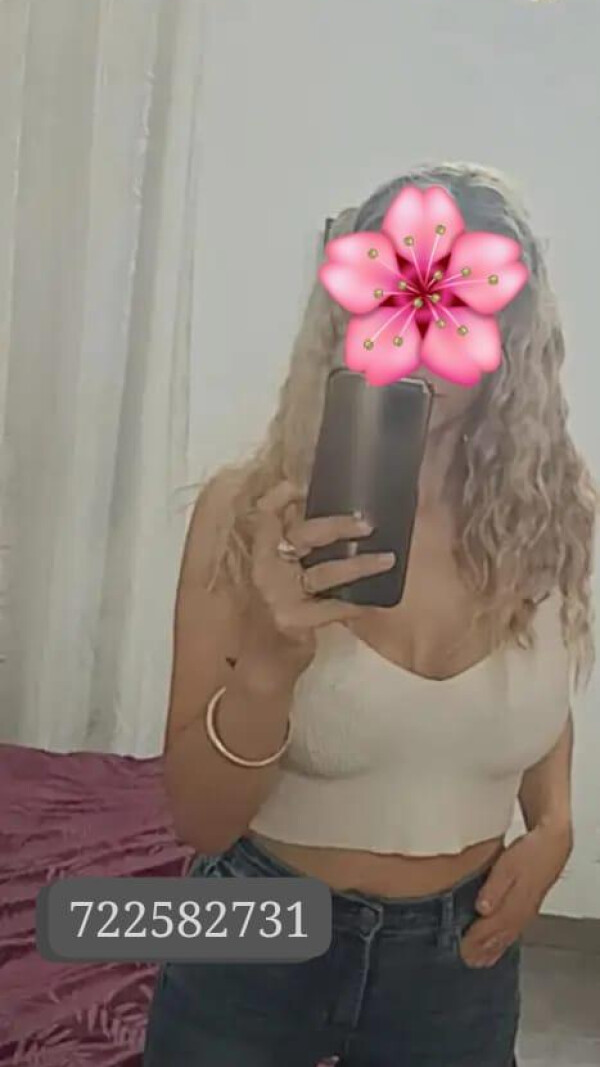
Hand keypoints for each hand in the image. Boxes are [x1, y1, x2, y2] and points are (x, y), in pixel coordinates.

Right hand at [246, 480, 393, 671]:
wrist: (266, 663)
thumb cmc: (283, 610)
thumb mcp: (284, 573)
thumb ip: (301, 546)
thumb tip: (331, 510)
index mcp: (264, 550)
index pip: (268, 511)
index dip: (285, 494)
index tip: (310, 484)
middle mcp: (266, 567)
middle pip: (303, 533)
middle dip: (337, 525)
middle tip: (368, 524)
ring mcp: (277, 594)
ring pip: (324, 571)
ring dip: (359, 565)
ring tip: (388, 561)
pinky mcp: (292, 619)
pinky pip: (330, 608)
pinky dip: (353, 604)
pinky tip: (372, 603)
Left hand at [459, 822, 572, 967]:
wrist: (552, 846)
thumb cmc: (528, 853)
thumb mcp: (507, 866)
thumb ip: (494, 888)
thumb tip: (482, 909)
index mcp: (514, 904)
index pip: (491, 927)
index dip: (476, 940)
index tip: (461, 949)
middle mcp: (521, 913)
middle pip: (499, 936)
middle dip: (482, 949)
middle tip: (467, 960)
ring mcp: (526, 912)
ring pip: (508, 936)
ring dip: (493, 949)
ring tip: (480, 961)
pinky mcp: (528, 908)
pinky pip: (514, 931)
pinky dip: (504, 942)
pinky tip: (499, 945)